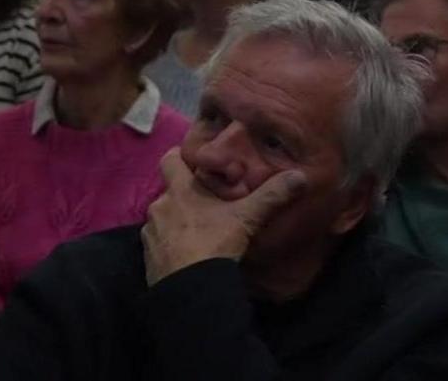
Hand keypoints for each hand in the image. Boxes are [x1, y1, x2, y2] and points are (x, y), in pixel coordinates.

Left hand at [141, 149, 306, 285]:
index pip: (169, 159)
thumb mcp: (247, 218)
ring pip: (162, 219)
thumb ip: (271, 195)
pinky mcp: (148, 258)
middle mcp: (159, 207)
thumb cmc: (214, 244)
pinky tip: (186, 256)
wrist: (189, 290)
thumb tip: (299, 175)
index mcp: (179, 190)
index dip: (179, 158)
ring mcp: (150, 234)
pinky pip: (158, 245)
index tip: (194, 163)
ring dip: (175, 222)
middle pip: (169, 192)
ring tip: (197, 233)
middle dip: (184, 195)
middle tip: (206, 202)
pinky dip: (170, 246)